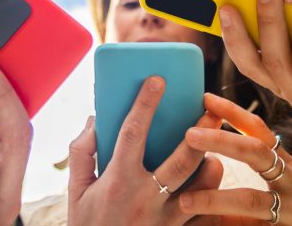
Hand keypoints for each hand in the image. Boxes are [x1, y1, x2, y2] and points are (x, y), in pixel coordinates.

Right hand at [67, 77, 223, 225]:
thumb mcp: (76, 192)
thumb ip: (82, 153)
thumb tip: (94, 120)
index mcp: (118, 181)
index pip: (133, 133)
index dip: (145, 103)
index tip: (157, 80)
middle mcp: (146, 198)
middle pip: (182, 158)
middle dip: (200, 130)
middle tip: (211, 107)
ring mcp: (167, 220)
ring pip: (202, 186)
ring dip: (211, 163)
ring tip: (215, 148)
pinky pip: (207, 214)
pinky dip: (213, 196)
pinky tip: (213, 183)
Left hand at [179, 93, 291, 224]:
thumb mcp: (288, 192)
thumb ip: (256, 182)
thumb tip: (208, 172)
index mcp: (288, 167)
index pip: (260, 131)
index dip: (234, 113)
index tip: (206, 98)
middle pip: (257, 152)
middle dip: (222, 140)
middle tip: (189, 134)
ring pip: (251, 200)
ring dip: (215, 200)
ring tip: (185, 201)